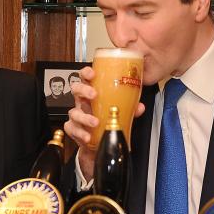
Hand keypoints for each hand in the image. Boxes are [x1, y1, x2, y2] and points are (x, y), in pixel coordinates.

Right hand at [63, 66, 144, 180]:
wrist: (98, 141)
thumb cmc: (105, 120)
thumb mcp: (118, 111)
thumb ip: (129, 108)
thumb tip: (140, 107)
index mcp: (92, 93)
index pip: (86, 77)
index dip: (87, 73)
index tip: (93, 73)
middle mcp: (82, 102)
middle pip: (76, 89)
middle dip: (84, 90)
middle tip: (94, 95)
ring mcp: (77, 116)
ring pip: (74, 112)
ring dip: (85, 117)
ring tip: (95, 122)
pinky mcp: (73, 129)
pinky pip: (72, 129)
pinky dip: (80, 133)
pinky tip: (88, 136)